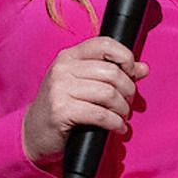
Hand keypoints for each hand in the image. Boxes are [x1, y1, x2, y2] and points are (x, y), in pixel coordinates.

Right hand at [21, 36, 149, 164]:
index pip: (104, 44)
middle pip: (112, 72)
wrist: (33, 133)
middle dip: (128, 90)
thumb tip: (144, 68)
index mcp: (68, 56)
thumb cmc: (62, 106)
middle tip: (128, 103)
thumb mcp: (83, 84)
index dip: (125, 57)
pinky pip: (101, 115)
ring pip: (108, 94)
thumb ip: (112, 72)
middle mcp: (62, 69)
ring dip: (123, 109)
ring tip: (123, 117)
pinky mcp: (61, 111)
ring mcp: (59, 89)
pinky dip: (116, 123)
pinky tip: (118, 128)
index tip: (132, 73)